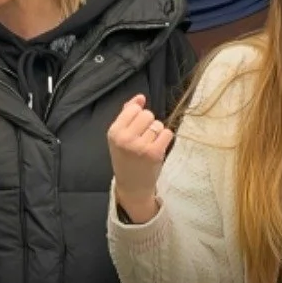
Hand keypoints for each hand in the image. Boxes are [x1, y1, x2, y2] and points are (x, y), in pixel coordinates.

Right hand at [107, 94, 172, 222]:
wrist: (132, 185)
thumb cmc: (125, 157)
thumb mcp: (119, 136)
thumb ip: (127, 114)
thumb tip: (140, 97)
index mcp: (114, 132)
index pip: (133, 108)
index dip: (137, 116)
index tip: (135, 128)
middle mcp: (125, 138)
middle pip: (147, 114)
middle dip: (148, 123)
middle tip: (143, 137)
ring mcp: (140, 146)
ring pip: (158, 124)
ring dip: (157, 132)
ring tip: (150, 143)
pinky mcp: (155, 153)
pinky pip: (167, 133)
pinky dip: (165, 138)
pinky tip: (158, 146)